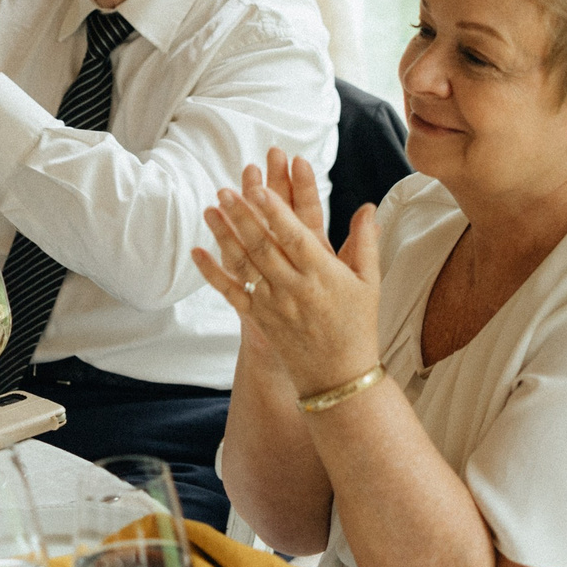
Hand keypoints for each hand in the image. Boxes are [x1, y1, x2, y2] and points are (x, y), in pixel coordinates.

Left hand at [192, 151, 380, 396]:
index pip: (295, 237)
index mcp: (323, 275)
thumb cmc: (358, 325)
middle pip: (263, 246)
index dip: (276, 213)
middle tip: (225, 190)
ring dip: (224, 236)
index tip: (259, 189)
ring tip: (209, 209)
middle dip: (242, 216)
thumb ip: (365, 242)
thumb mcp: (370, 283)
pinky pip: (231, 293)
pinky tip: (197, 252)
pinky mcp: (259, 318)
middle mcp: (294, 288)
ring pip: (244, 265)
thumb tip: (367, 206)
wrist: (339, 377)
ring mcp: (273, 304)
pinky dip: (212, 273)